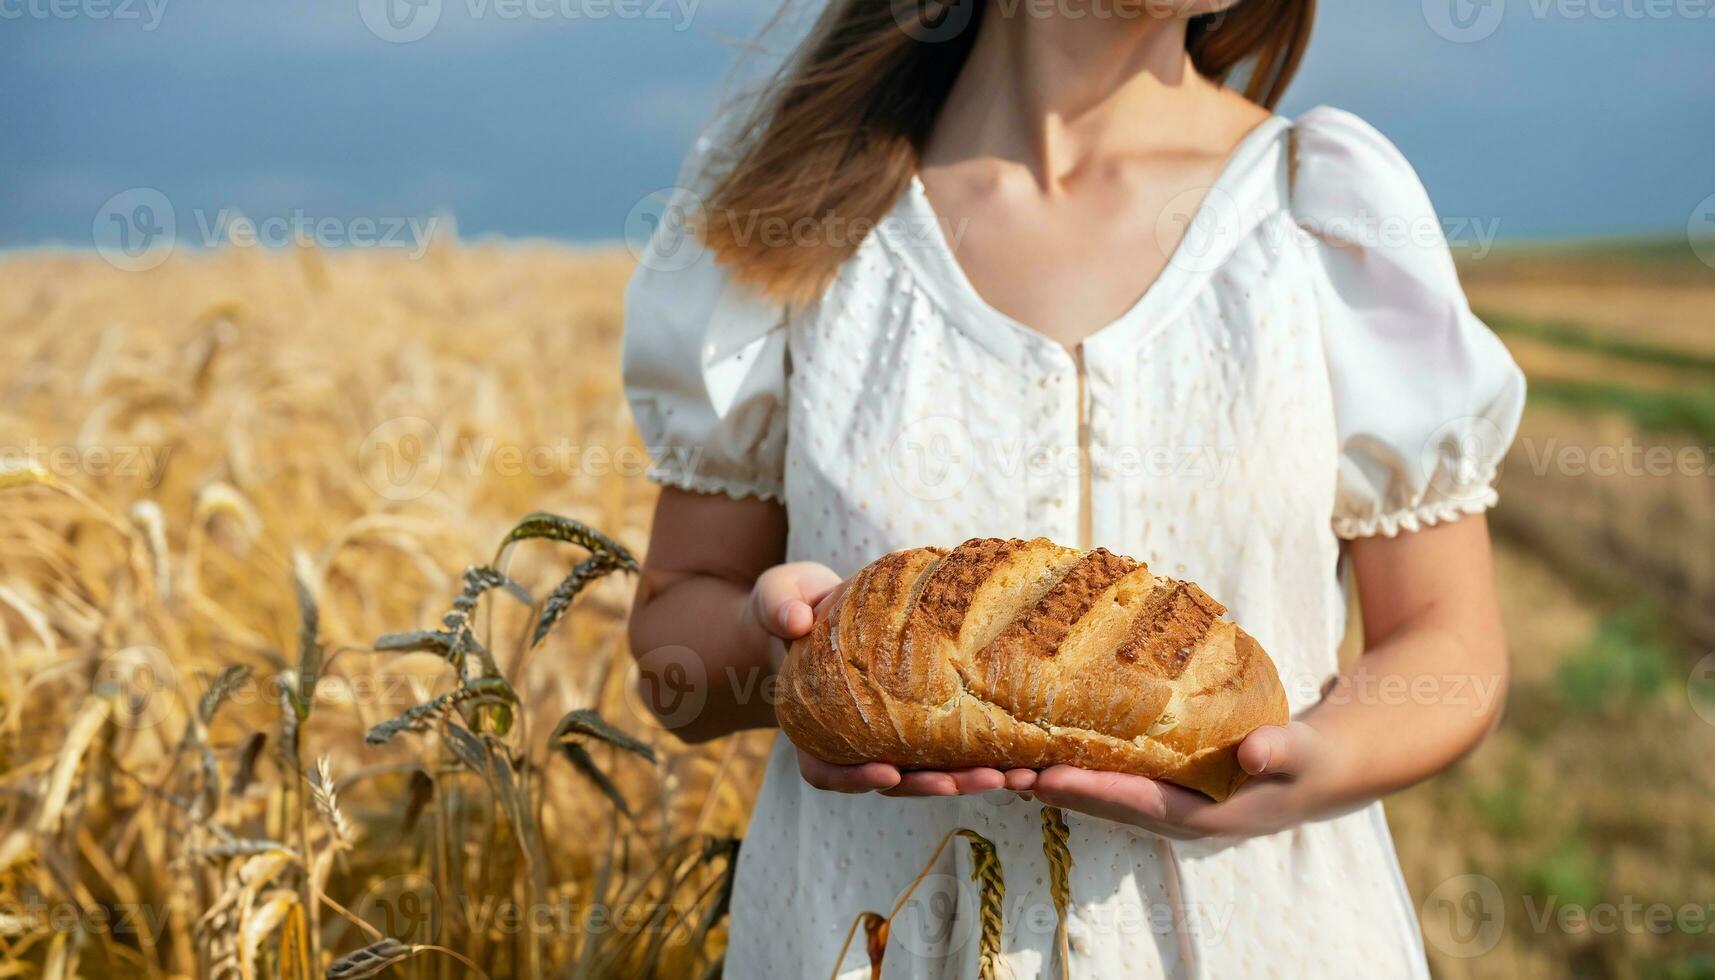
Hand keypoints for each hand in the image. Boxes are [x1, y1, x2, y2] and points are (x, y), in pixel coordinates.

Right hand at [756, 565, 1032, 798]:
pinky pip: (949, 742)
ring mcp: (888, 735)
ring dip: (966, 778)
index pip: (824, 770)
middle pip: (889, 780)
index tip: (887, 772)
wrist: (819, 603)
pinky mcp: (920, 717)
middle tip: (969, 782)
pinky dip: (980, 750)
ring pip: (926, 771)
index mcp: (811, 725)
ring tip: (1009, 775)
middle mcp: (851, 741)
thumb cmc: (791, 603)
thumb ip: (779, 606)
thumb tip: (795, 621)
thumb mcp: (777, 597)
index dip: (854, 779)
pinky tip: (1016, 751)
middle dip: (930, 785)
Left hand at [1030, 721, 1353, 838]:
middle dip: (1053, 788)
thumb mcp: (1302, 752)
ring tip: (1001, 761)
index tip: (1047, 777)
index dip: (1090, 792)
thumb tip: (1258, 752)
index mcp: (1205, 817)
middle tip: (1000, 769)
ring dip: (1054, 781)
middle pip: (1104, 805)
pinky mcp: (1161, 787)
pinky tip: (1041, 747)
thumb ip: (1281, 750)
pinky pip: (1110, 780)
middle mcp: (1175, 816)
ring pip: (1100, 796)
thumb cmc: (1308, 761)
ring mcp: (1166, 804)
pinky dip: (1075, 767)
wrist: (1315, 772)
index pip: (1137, 804)